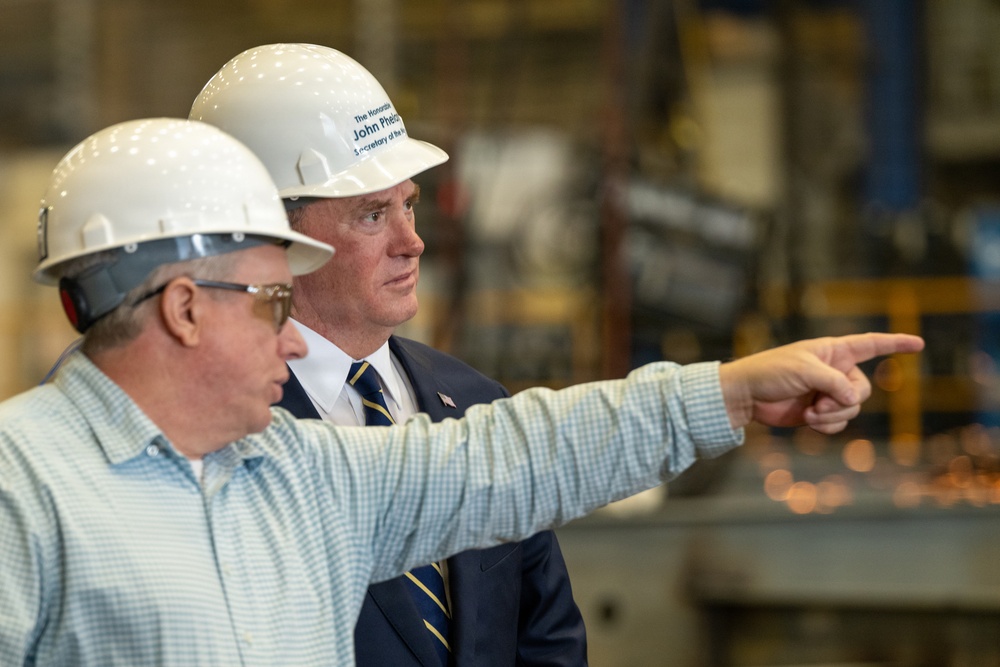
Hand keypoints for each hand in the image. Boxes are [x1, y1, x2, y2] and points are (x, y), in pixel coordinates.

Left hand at [718, 333, 924, 433]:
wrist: (746, 395)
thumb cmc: (771, 372)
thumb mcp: (805, 370)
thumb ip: (835, 383)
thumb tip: (855, 399)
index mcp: (833, 351)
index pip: (870, 345)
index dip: (895, 343)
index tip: (918, 343)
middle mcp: (835, 371)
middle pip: (864, 389)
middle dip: (845, 400)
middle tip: (818, 402)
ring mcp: (827, 392)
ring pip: (852, 408)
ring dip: (833, 415)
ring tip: (809, 412)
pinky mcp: (818, 412)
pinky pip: (839, 422)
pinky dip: (827, 425)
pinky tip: (808, 420)